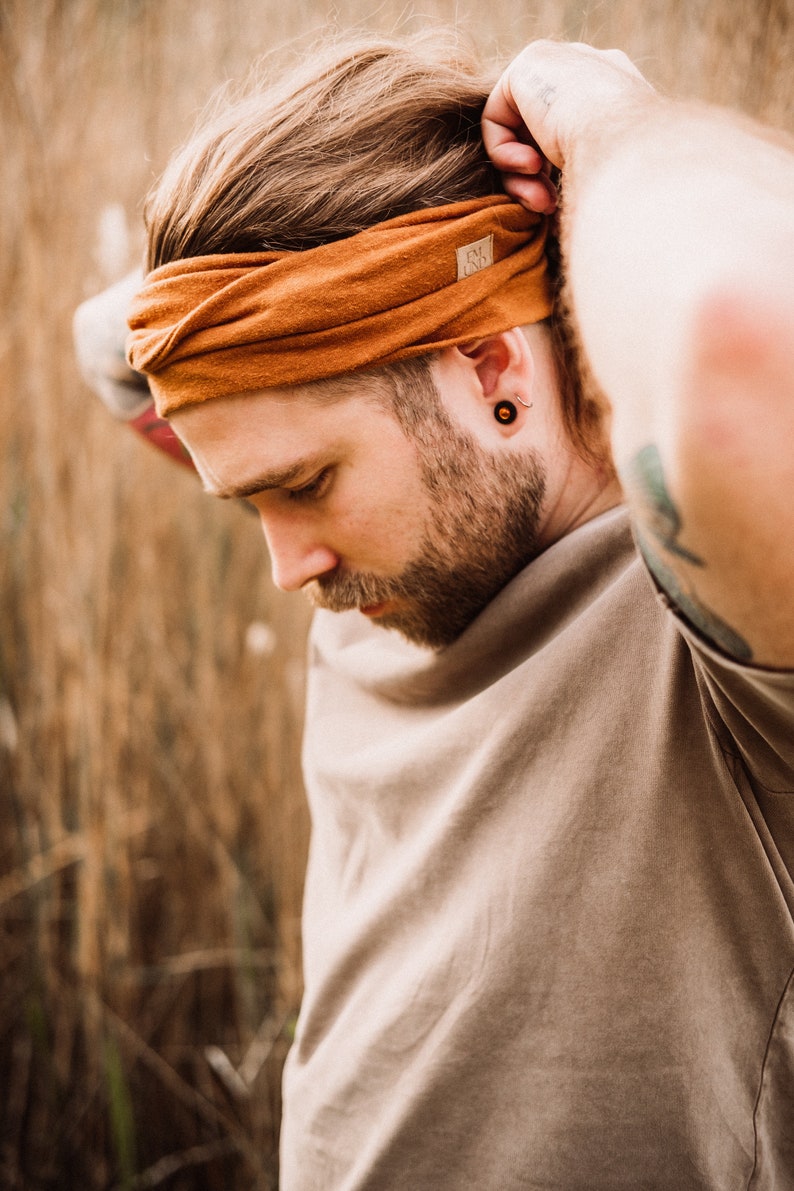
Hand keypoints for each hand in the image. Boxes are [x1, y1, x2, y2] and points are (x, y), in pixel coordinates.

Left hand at [482, 41, 654, 212]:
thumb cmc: (628, 178)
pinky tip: (529, 168)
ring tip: (538, 201)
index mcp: (618, 96)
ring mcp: (563, 63)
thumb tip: (564, 213)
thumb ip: (585, 178)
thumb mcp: (609, 179)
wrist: (629, 148)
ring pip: (518, 131)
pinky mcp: (532, 62)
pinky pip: (498, 115)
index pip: (569, 134)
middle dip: (535, 180)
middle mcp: (591, 72)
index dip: (557, 174)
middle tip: (546, 209)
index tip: (561, 206)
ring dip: (520, 176)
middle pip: (539, 133)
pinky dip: (503, 152)